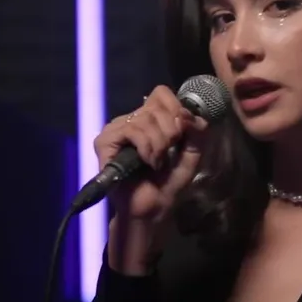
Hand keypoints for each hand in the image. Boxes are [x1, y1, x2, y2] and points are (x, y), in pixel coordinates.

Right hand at [94, 85, 209, 223]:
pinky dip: (146, 147)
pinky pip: (131, 130)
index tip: (181, 133)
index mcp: (150, 118)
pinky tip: (147, 162)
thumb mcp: (192, 153)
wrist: (153, 208)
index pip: (161, 93)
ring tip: (157, 162)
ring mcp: (116, 129)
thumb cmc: (169, 182)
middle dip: (170, 132)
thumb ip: (196, 131)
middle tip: (168, 153)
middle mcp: (131, 119)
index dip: (176, 109)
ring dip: (159, 145)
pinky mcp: (105, 141)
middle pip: (156, 106)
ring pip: (145, 118)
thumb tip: (187, 114)